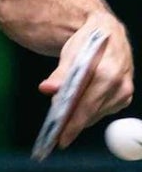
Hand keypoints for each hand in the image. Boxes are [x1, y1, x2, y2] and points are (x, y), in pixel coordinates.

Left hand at [40, 12, 134, 148]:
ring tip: (62, 118)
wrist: (109, 32)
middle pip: (91, 113)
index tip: (60, 139)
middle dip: (72, 124)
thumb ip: (60, 73)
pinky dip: (90, 110)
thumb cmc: (88, 41)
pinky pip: (103, 110)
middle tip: (55, 134)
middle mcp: (120, 85)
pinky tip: (78, 107)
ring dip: (80, 117)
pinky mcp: (125, 95)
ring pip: (97, 114)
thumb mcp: (71, 52)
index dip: (72, 124)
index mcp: (106, 73)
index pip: (86, 106)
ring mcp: (124, 91)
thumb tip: (47, 89)